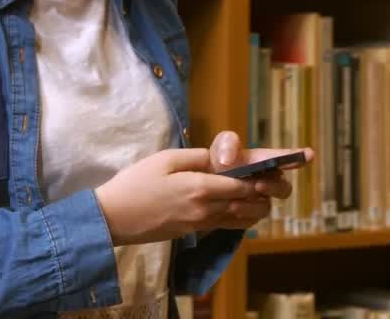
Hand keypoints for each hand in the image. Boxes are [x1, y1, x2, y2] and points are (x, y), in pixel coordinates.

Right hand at [94, 147, 261, 245]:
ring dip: (256, 209)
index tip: (274, 171)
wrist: (113, 218)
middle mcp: (205, 209)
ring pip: (240, 219)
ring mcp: (200, 224)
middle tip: (276, 183)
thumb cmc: (135, 183)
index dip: (262, 179)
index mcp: (200, 188)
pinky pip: (226, 226)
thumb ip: (197, 157)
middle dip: (265, 194)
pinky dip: (241, 219)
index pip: (243, 185)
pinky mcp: (193, 232)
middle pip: (247, 204)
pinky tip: (243, 210)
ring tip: (264, 196)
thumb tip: (221, 158)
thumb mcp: (166, 159)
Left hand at [206, 131, 313, 230]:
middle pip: (283, 188)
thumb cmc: (217, 163)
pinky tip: (229, 211)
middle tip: (258, 185)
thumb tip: (228, 160)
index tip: (309, 154)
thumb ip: (226, 144)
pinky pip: (252, 220)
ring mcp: (260, 201)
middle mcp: (268, 182)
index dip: (297, 157)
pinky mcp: (250, 217)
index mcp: (264, 162)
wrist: (204, 189)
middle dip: (274, 187)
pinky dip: (242, 215)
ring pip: (266, 207)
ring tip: (233, 204)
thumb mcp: (220, 148)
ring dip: (252, 206)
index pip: (284, 159)